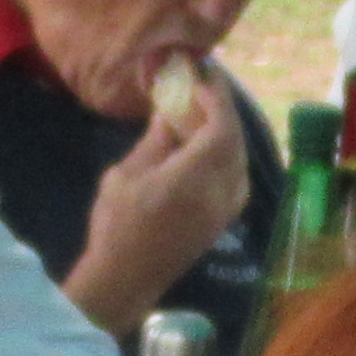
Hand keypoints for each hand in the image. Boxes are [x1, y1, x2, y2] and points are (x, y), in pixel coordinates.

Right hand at [70, 52, 253, 335]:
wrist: (124, 280)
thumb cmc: (117, 225)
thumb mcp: (128, 173)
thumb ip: (159, 140)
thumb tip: (175, 109)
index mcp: (194, 178)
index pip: (222, 125)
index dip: (215, 96)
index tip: (201, 74)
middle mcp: (220, 192)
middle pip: (235, 139)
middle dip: (221, 110)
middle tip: (203, 87)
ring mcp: (226, 210)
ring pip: (239, 158)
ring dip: (225, 131)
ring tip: (202, 113)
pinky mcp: (223, 221)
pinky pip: (236, 176)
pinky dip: (225, 154)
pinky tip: (205, 146)